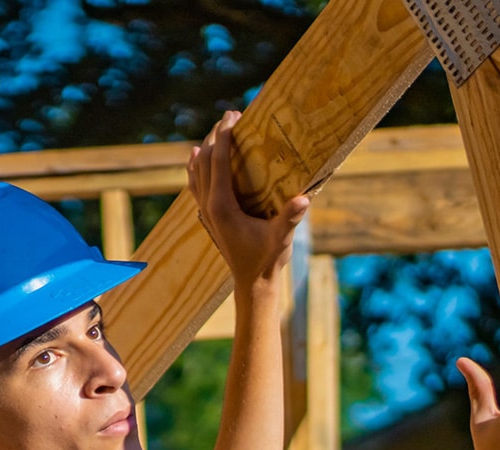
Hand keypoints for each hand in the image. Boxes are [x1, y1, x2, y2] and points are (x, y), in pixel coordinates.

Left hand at [186, 109, 308, 289]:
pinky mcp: (208, 218)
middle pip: (204, 161)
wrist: (252, 283)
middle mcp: (209, 207)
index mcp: (222, 206)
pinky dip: (195, 168)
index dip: (224, 136)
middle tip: (230, 116)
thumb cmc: (267, 259)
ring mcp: (205, 213)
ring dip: (205, 149)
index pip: (218, 162)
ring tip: (216, 131)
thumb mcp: (281, 237)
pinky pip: (196, 186)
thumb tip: (304, 199)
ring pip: (196, 173)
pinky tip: (196, 158)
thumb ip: (290, 217)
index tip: (232, 116)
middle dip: (216, 136)